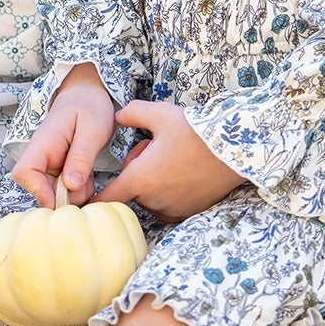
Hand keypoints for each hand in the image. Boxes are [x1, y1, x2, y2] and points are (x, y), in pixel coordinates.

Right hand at [12, 67, 115, 207]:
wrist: (88, 94)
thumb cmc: (89, 106)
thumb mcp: (93, 130)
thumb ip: (81, 157)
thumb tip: (71, 186)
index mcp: (43, 142)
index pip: (23, 172)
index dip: (38, 190)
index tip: (61, 197)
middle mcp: (41, 156)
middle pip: (40, 189)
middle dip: (64, 196)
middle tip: (88, 186)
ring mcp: (48, 164)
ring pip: (53, 193)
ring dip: (74, 194)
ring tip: (90, 177)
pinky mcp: (58, 170)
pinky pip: (64, 190)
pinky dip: (77, 190)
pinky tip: (88, 177)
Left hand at [95, 101, 245, 221]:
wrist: (233, 149)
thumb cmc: (193, 130)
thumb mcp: (159, 113)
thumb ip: (131, 113)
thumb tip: (116, 117)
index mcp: (140, 178)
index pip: (107, 199)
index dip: (96, 197)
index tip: (91, 193)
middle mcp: (153, 200)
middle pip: (130, 192)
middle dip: (134, 173)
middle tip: (151, 149)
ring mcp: (172, 209)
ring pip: (149, 199)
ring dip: (151, 184)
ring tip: (169, 159)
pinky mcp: (188, 212)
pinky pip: (167, 206)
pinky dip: (167, 194)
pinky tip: (180, 172)